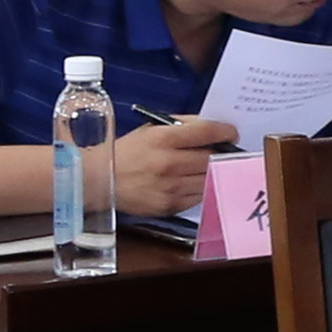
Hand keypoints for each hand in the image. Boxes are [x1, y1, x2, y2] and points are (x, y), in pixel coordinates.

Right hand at [107, 113, 235, 217]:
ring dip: (213, 171)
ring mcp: (170, 187)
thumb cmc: (127, 151)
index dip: (225, 131)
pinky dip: (201, 187)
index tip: (231, 133)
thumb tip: (210, 127)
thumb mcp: (151, 130)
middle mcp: (168, 163)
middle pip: (211, 157)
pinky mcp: (169, 206)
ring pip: (208, 177)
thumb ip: (181, 126)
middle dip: (222, 152)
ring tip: (210, 165)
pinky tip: (195, 180)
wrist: (100, 180)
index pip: (206, 132)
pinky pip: (198, 196)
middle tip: (226, 150)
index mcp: (162, 139)